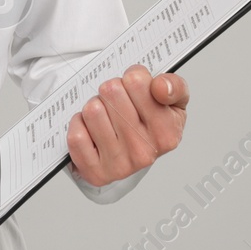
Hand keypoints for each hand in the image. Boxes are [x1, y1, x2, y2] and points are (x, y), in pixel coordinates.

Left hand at [67, 64, 188, 186]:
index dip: (132, 77)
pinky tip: (91, 129)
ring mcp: (119, 164)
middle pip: (110, 91)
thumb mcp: (174, 103)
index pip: (135, 81)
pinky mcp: (95, 172)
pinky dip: (79, 125)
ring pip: (92, 110)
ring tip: (106, 115)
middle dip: (112, 91)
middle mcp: (144, 151)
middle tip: (118, 101)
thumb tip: (160, 87)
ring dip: (95, 106)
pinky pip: (76, 136)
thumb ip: (174, 87)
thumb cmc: (152, 125)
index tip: (136, 88)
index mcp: (167, 132)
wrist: (135, 156)